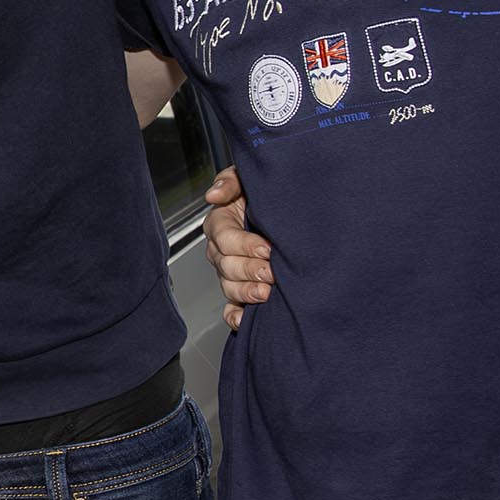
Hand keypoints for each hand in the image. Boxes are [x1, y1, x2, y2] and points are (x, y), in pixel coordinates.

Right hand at [203, 167, 271, 328]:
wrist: (285, 207)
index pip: (224, 237)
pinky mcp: (240, 288)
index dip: (244, 245)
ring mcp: (229, 271)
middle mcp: (221, 250)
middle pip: (226, 265)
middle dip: (249, 270)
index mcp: (220, 223)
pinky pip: (230, 307)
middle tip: (272, 272)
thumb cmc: (261, 193)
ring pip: (229, 287)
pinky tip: (244, 320)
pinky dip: (235, 316)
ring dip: (246, 292)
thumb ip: (230, 182)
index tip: (267, 248)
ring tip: (266, 294)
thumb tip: (214, 196)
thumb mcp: (245, 178)